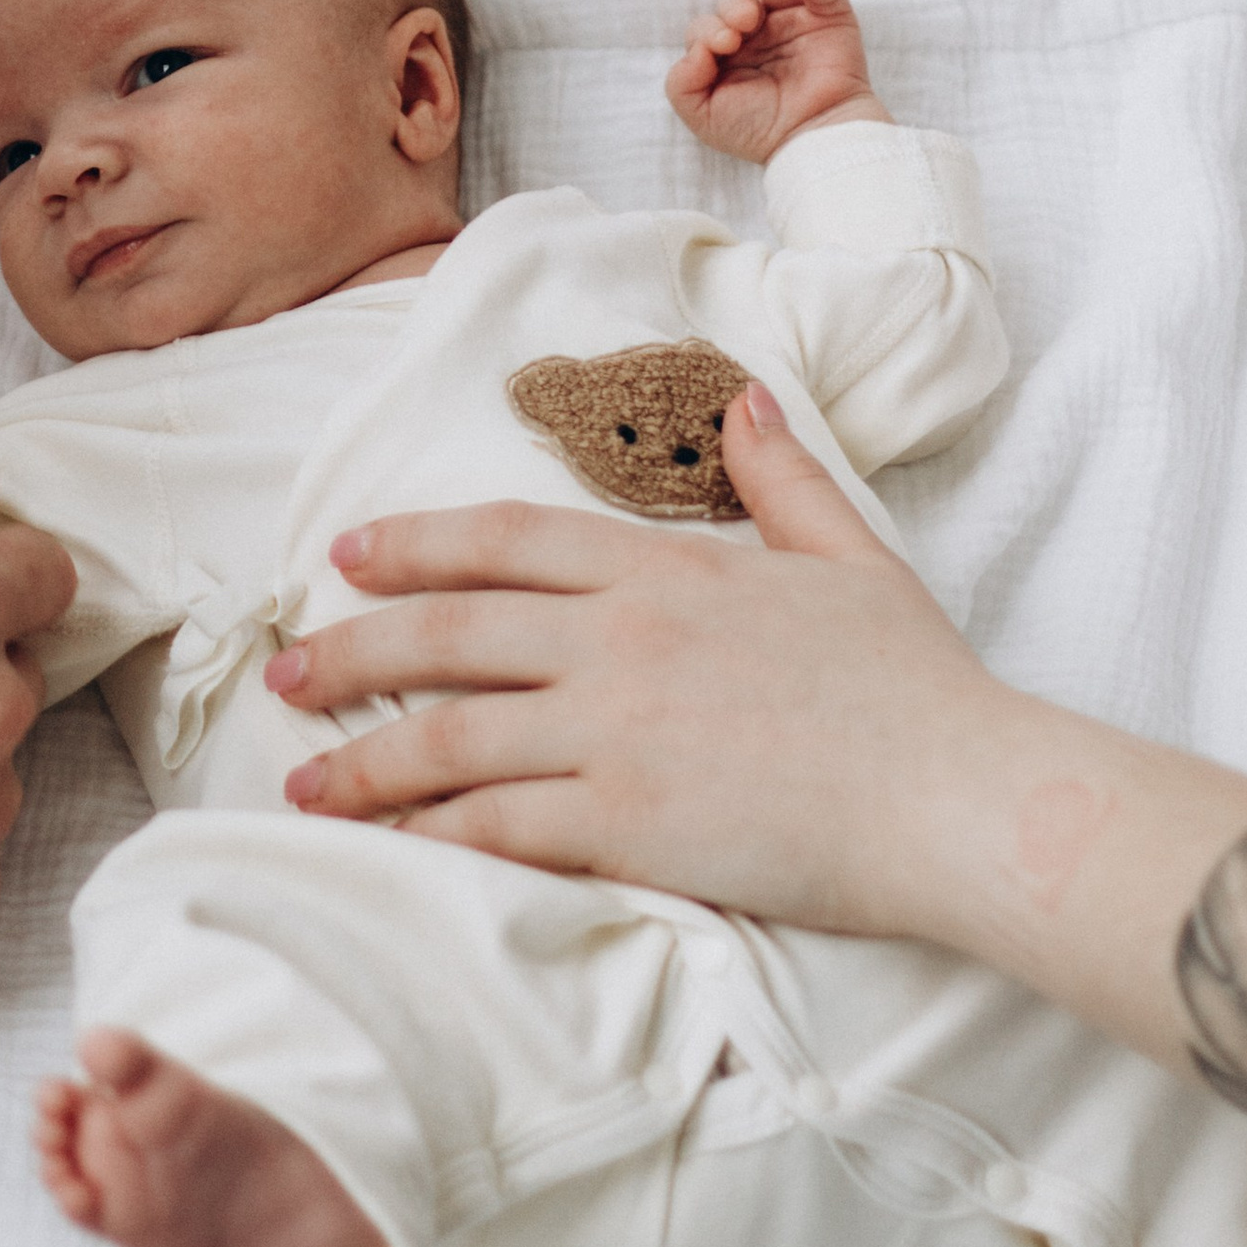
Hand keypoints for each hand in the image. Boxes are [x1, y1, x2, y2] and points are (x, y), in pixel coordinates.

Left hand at [265, 388, 998, 931]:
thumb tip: (745, 401)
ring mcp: (618, 733)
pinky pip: (498, 826)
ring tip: (303, 777)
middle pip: (449, 632)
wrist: (960, 795)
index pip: (506, 540)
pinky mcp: (629, 825)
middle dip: (351, 648)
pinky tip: (388, 845)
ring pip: (449, 735)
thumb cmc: (917, 686)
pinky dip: (432, 834)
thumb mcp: (852, 555)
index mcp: (666, 571)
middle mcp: (622, 641)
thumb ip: (784, 477)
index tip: (348, 555)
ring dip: (363, 758)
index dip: (415, 544)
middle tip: (286, 669)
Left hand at [664, 0, 886, 163]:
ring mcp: (795, 22)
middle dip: (729, 9)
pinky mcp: (829, 18)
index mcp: (730, 56)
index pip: (708, 27)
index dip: (707, 31)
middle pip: (735, 0)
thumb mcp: (702, 114)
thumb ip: (681, 81)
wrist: (811, 141)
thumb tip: (695, 48)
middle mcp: (761, 35)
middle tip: (735, 34)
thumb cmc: (758, 130)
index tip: (720, 48)